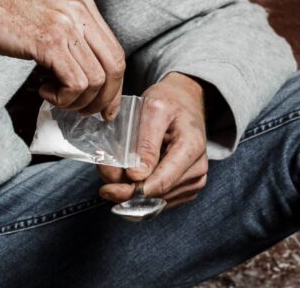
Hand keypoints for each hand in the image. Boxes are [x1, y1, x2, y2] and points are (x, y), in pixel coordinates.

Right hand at [0, 0, 124, 116]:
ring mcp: (66, 27)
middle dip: (104, 98)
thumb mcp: (46, 15)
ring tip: (55, 98)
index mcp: (83, 5)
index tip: (106, 104)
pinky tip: (44, 91)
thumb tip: (84, 69)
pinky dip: (63, 97)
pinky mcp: (50, 43)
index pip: (115, 51)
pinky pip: (75, 83)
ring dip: (77, 100)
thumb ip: (69, 35)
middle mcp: (80, 12)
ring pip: (96, 79)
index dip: (114, 85)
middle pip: (114, 66)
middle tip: (87, 112)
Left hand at [97, 72, 208, 208]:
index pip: (162, 182)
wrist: (186, 99)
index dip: (133, 190)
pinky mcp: (187, 186)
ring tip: (111, 173)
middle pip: (157, 194)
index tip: (108, 187)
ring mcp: (194, 179)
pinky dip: (141, 190)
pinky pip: (160, 198)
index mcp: (192, 147)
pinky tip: (126, 177)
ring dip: (131, 191)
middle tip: (102, 178)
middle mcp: (197, 168)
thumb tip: (136, 177)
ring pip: (156, 200)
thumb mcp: (154, 110)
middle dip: (126, 189)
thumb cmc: (169, 100)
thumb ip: (146, 143)